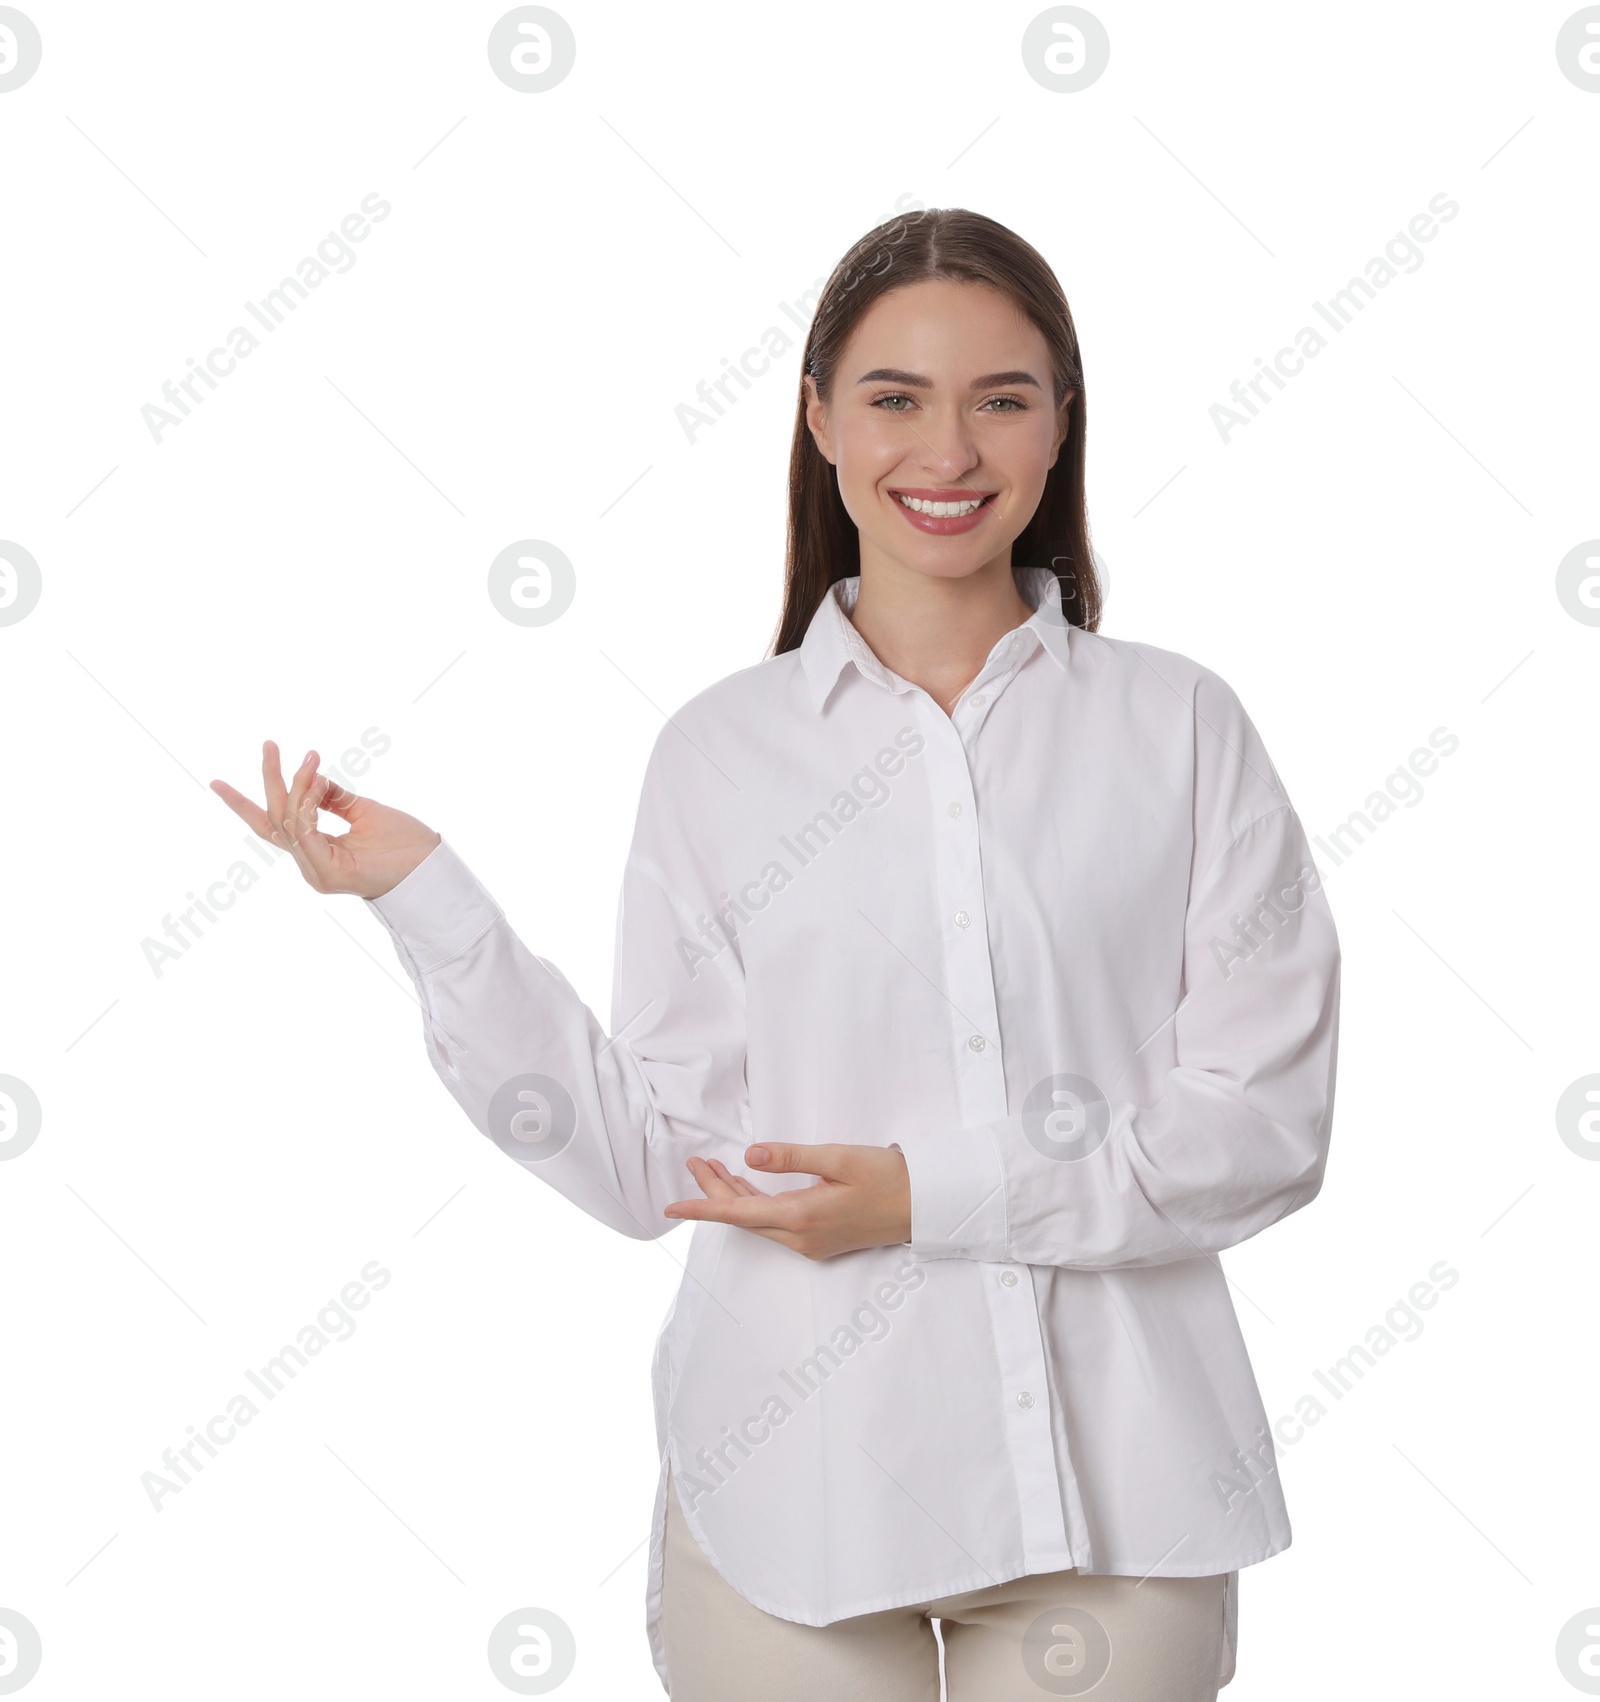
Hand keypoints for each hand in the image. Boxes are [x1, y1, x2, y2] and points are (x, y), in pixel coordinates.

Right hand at [210, 740, 440, 899]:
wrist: (433, 866)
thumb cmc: (405, 843)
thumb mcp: (364, 810)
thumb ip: (333, 798)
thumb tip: (311, 778)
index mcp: (316, 852)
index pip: (272, 825)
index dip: (244, 804)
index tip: (216, 781)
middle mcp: (311, 865)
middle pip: (274, 820)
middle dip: (269, 781)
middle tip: (268, 745)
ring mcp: (317, 872)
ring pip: (290, 822)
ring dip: (297, 786)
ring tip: (313, 759)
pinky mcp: (329, 874)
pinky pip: (305, 832)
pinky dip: (307, 804)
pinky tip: (316, 781)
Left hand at [662, 1144, 911, 1259]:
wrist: (924, 1205)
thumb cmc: (888, 1177)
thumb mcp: (839, 1157)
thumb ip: (792, 1157)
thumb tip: (750, 1156)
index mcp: (802, 1217)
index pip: (738, 1213)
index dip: (703, 1206)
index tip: (672, 1206)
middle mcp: (801, 1238)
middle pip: (744, 1217)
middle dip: (715, 1192)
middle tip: (696, 1163)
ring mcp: (811, 1244)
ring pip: (759, 1222)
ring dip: (735, 1197)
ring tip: (714, 1170)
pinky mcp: (820, 1242)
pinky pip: (775, 1226)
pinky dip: (756, 1205)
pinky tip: (749, 1188)